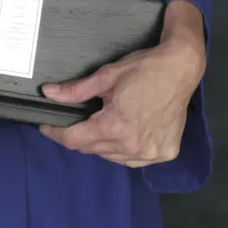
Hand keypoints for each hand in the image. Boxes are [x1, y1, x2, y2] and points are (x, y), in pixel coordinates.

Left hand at [38, 0, 205, 165]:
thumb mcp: (106, 76)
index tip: (46, 126)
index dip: (56, 133)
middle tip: (78, 119)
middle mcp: (132, 147)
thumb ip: (76, 90)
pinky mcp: (164, 153)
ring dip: (103, 144)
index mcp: (115, 128)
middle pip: (92, 149)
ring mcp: (150, 153)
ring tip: (104, 123)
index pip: (74, 140)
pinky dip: (125, 149)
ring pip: (113, 156)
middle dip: (80, 135)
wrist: (181, 68)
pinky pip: (134, 159)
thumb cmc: (143, 69)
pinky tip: (125, 133)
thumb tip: (48, 93)